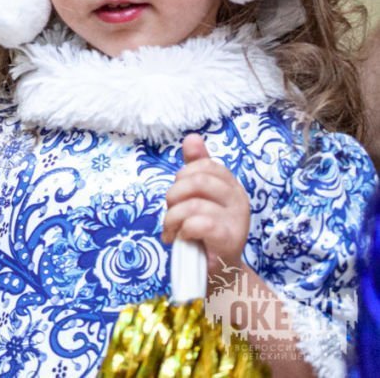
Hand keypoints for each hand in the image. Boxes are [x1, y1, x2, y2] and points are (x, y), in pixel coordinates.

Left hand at [163, 133, 250, 271]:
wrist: (216, 272)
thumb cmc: (203, 232)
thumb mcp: (197, 196)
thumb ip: (196, 168)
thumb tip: (193, 138)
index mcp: (231, 186)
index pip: (205, 165)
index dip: (183, 176)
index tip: (179, 195)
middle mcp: (239, 200)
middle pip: (197, 181)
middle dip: (174, 196)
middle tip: (171, 212)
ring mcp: (236, 220)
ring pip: (193, 204)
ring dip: (172, 218)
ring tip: (173, 230)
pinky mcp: (229, 240)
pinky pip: (198, 223)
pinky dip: (182, 230)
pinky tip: (181, 238)